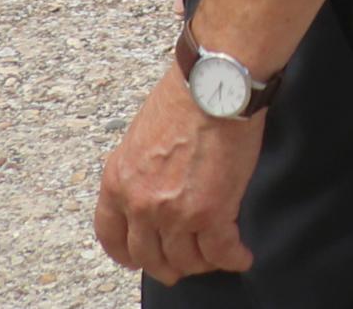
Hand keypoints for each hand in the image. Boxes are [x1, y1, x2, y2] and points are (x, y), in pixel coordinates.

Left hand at [92, 71, 260, 281]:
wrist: (216, 86)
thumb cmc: (186, 96)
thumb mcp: (141, 136)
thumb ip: (141, 170)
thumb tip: (157, 185)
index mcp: (118, 183)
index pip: (111, 236)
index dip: (127, 254)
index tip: (139, 258)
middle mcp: (141, 205)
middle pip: (149, 257)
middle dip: (167, 266)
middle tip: (182, 265)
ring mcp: (175, 213)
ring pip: (186, 260)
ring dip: (202, 264)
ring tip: (217, 258)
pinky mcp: (212, 213)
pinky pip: (221, 251)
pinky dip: (233, 258)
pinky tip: (241, 256)